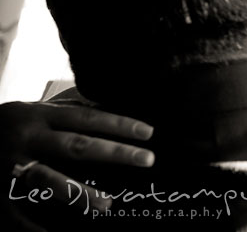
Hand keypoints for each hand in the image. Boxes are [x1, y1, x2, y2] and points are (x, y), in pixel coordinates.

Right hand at [0, 101, 154, 230]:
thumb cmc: (13, 125)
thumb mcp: (38, 111)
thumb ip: (69, 112)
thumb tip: (112, 109)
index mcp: (40, 116)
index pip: (86, 118)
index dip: (118, 124)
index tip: (149, 132)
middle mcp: (27, 139)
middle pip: (76, 146)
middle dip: (115, 153)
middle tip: (147, 160)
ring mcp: (10, 167)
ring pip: (49, 181)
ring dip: (81, 193)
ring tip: (107, 203)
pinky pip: (20, 212)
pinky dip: (38, 226)